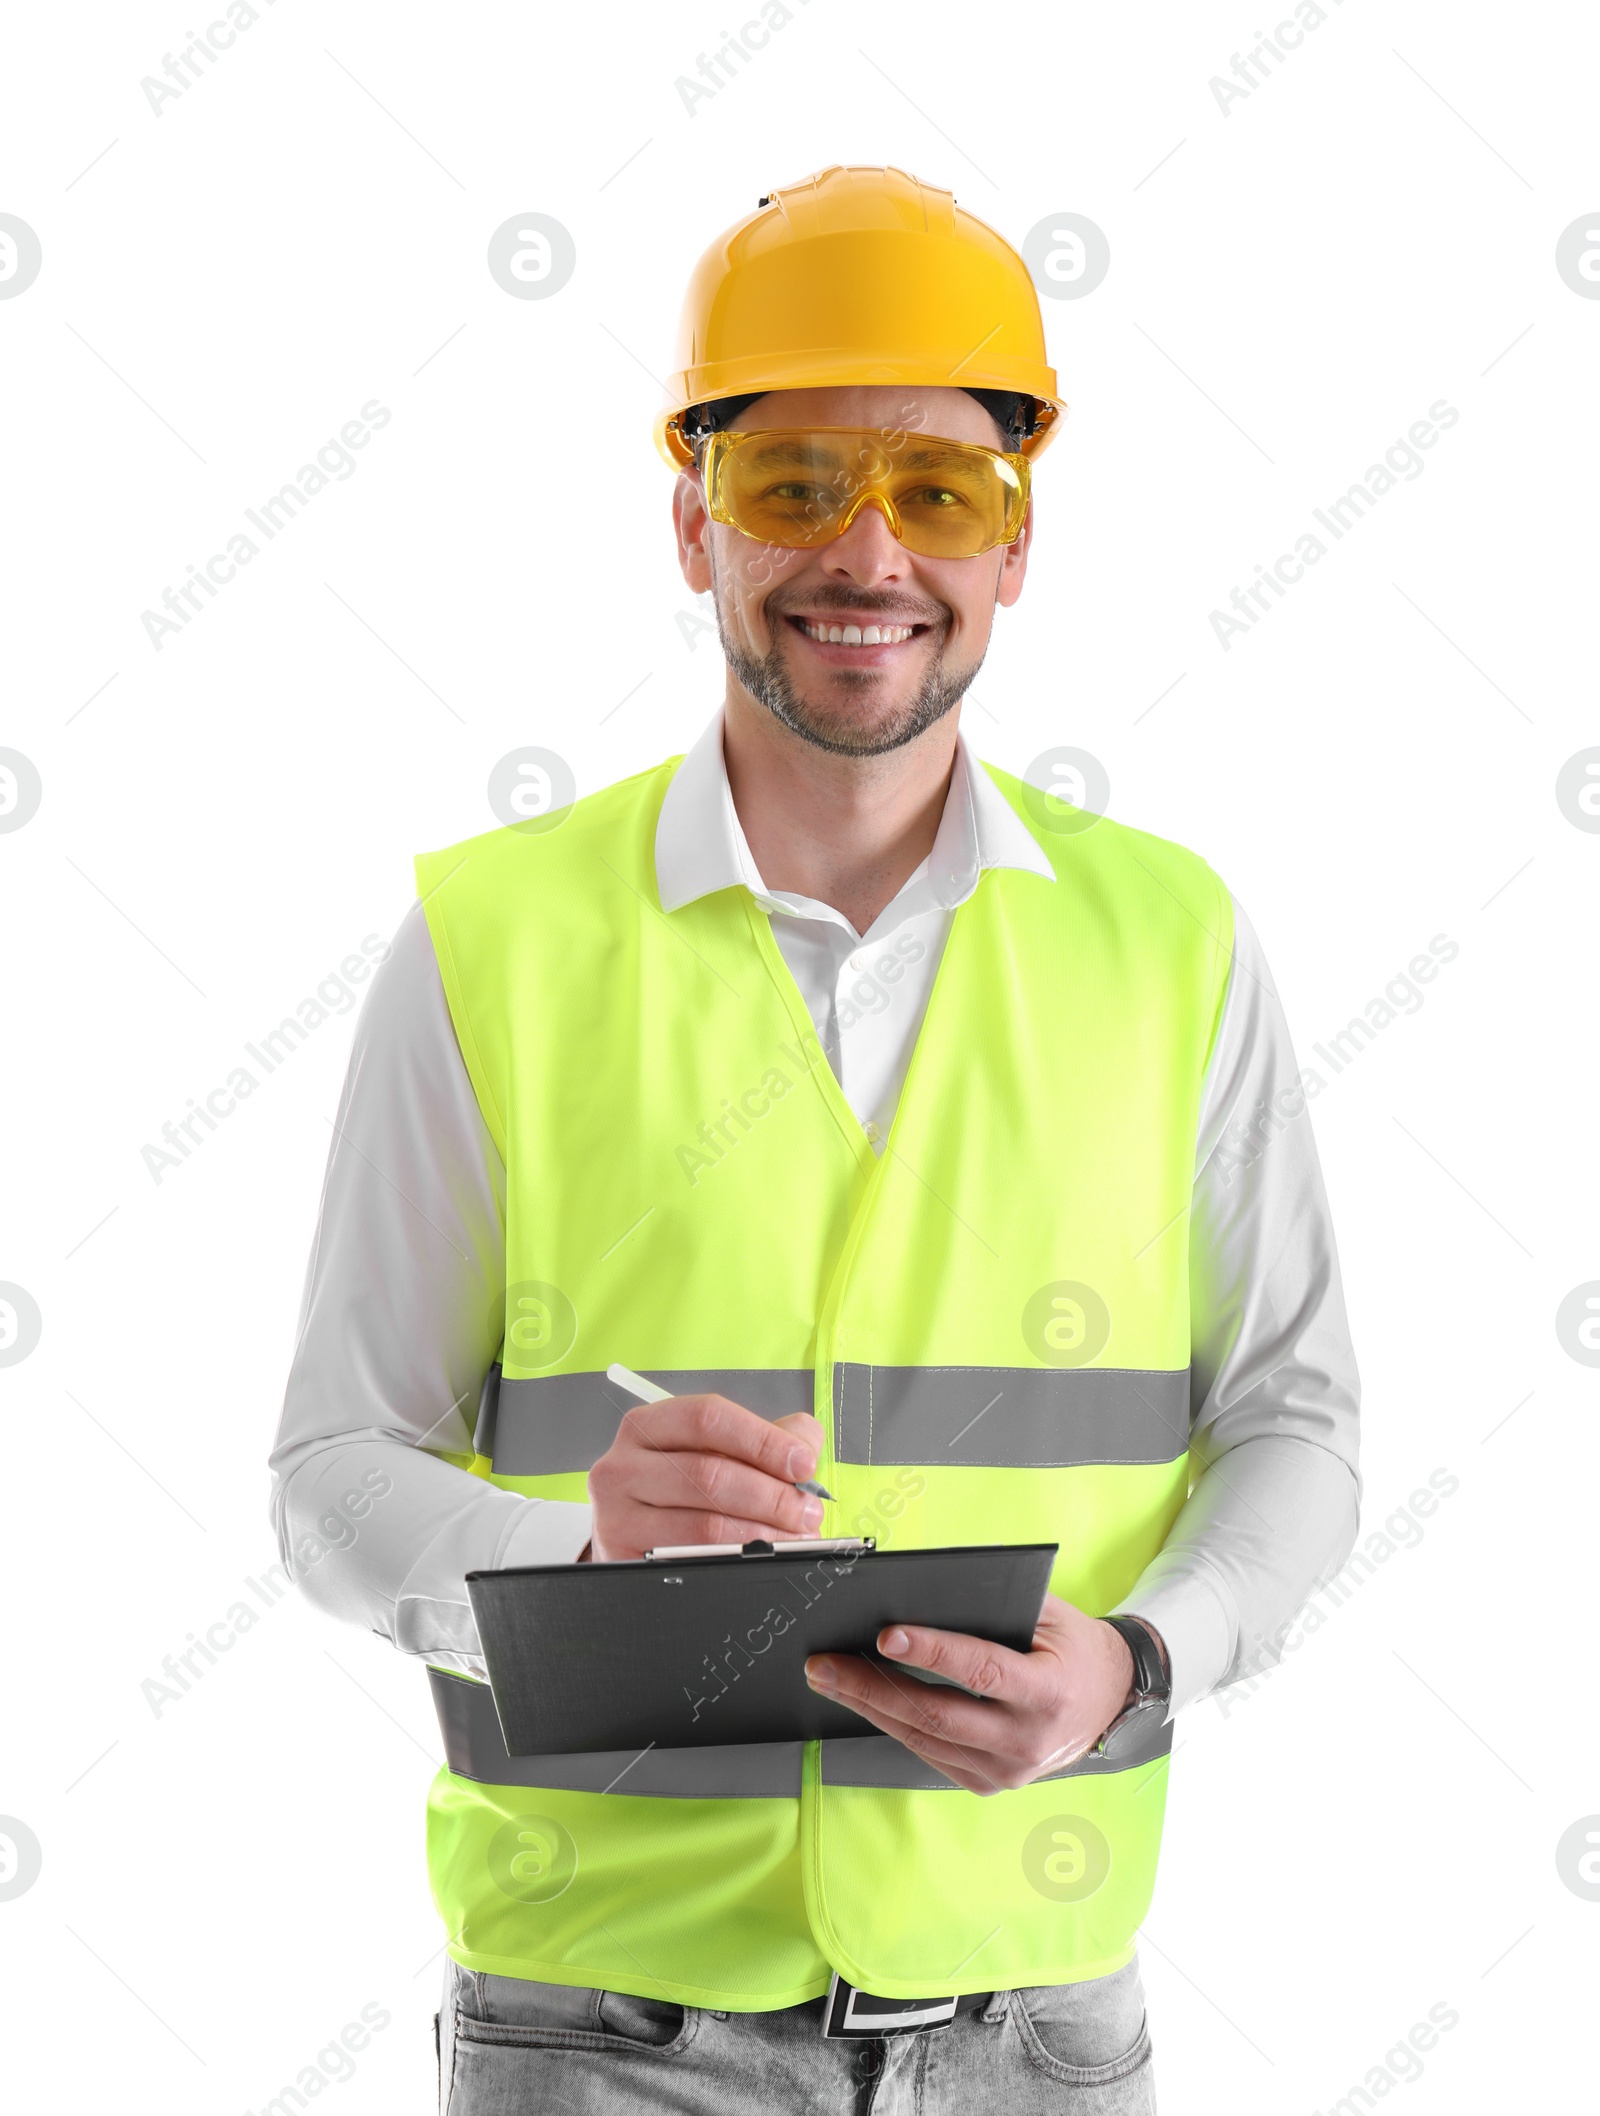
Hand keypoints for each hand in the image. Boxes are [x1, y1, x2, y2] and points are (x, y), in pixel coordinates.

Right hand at [585, 1395, 825, 1562]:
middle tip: (808, 1510)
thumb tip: (805, 1443)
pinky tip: (760, 1557)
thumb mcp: (714, 1452)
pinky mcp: (625, 1561)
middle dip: (772, 1495)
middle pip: (709, 1474)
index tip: (803, 1463)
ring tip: (794, 1537)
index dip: (763, 1440)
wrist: (629, 1536)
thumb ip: (764, 1438)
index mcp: (648, 1425)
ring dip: (763, 1534)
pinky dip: (737, 1561)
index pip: (707, 1418)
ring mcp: (618, 1517)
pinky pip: (691, 1563)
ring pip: (704, 1526)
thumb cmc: (679, 1489)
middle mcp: (624, 1466)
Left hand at [804, 1596, 1158, 1794]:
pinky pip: (929, 1754)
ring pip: (923, 1738)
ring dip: (869, 1707)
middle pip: (936, 1714)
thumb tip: (920, 1591)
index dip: (932, 1651)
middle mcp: (1027, 1740)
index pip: (981, 1671)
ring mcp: (1006, 1771)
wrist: (1109, 1702)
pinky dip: (892, 1725)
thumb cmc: (1072, 1647)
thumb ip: (996, 1603)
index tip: (884, 1634)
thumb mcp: (1049, 1614)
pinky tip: (863, 1701)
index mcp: (1048, 1692)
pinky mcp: (988, 1783)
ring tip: (829, 1677)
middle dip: (872, 1686)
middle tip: (824, 1663)